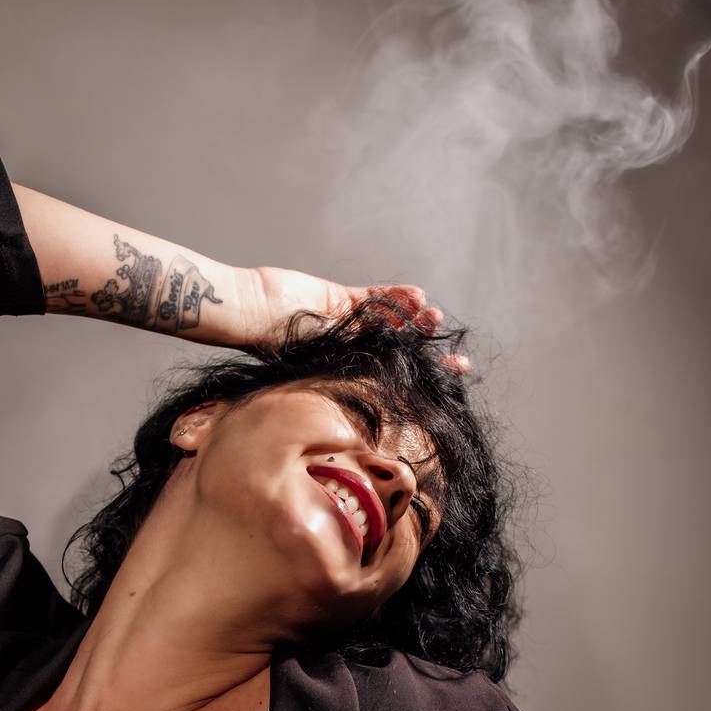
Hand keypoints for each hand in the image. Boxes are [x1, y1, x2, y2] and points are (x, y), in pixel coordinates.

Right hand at [237, 266, 469, 371]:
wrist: (252, 312)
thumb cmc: (272, 349)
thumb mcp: (314, 375)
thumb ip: (347, 384)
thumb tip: (382, 415)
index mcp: (343, 374)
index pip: (390, 381)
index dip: (419, 383)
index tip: (445, 386)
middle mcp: (348, 351)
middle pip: (396, 352)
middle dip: (427, 355)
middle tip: (458, 363)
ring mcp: (345, 323)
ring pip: (388, 322)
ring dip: (413, 320)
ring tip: (433, 318)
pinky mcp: (339, 298)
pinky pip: (373, 298)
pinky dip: (395, 296)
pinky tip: (417, 295)